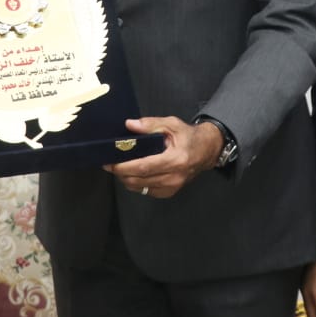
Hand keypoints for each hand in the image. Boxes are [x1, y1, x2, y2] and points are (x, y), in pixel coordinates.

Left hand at [104, 116, 221, 197]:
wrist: (207, 151)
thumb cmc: (188, 136)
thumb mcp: (171, 124)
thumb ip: (150, 124)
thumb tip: (129, 125)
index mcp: (175, 159)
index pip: (144, 167)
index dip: (124, 167)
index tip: (110, 163)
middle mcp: (174, 177)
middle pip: (139, 180)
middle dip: (120, 173)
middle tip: (109, 164)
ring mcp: (173, 187)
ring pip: (141, 188)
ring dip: (126, 179)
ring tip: (120, 167)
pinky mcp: (170, 192)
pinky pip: (147, 191)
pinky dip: (136, 183)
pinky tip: (133, 173)